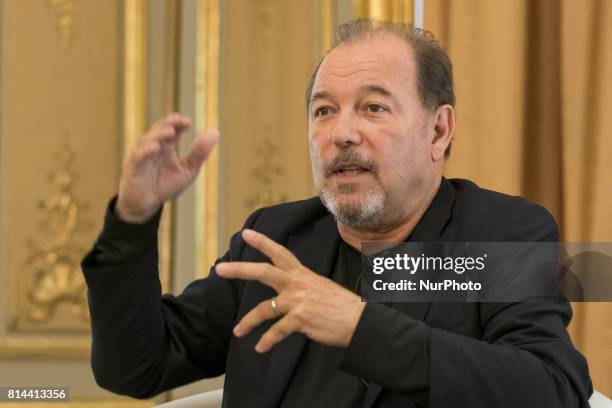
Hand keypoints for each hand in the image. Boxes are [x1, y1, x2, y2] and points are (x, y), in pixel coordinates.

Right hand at [116, 113, 218, 222]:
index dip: (178, 123)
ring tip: (170, 131)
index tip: (188, 121)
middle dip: (168, 124)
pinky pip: (138, 157)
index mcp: (167, 146)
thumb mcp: (188, 170)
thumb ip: (199, 153)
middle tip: (178, 120)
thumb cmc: (165, 185)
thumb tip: (215, 132)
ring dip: (158, 135)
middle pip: (159, 130)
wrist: (147, 204)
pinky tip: (155, 147)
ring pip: (147, 140)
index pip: (172, 129)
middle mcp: (153, 147)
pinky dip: (146, 151)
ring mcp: (141, 156)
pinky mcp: (132, 167)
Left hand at [215, 229, 365, 352]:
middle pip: (264, 272)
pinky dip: (267, 341)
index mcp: (303, 275)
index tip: (246, 234)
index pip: (280, 253)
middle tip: (220, 269)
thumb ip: (304, 287)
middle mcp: (298, 284)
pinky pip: (277, 331)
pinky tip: (260, 348)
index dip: (262, 242)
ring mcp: (298, 301)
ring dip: (248, 321)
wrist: (360, 321)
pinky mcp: (301, 318)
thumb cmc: (344, 307)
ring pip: (264, 308)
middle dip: (240, 270)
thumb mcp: (323, 288)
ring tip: (238, 331)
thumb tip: (290, 293)